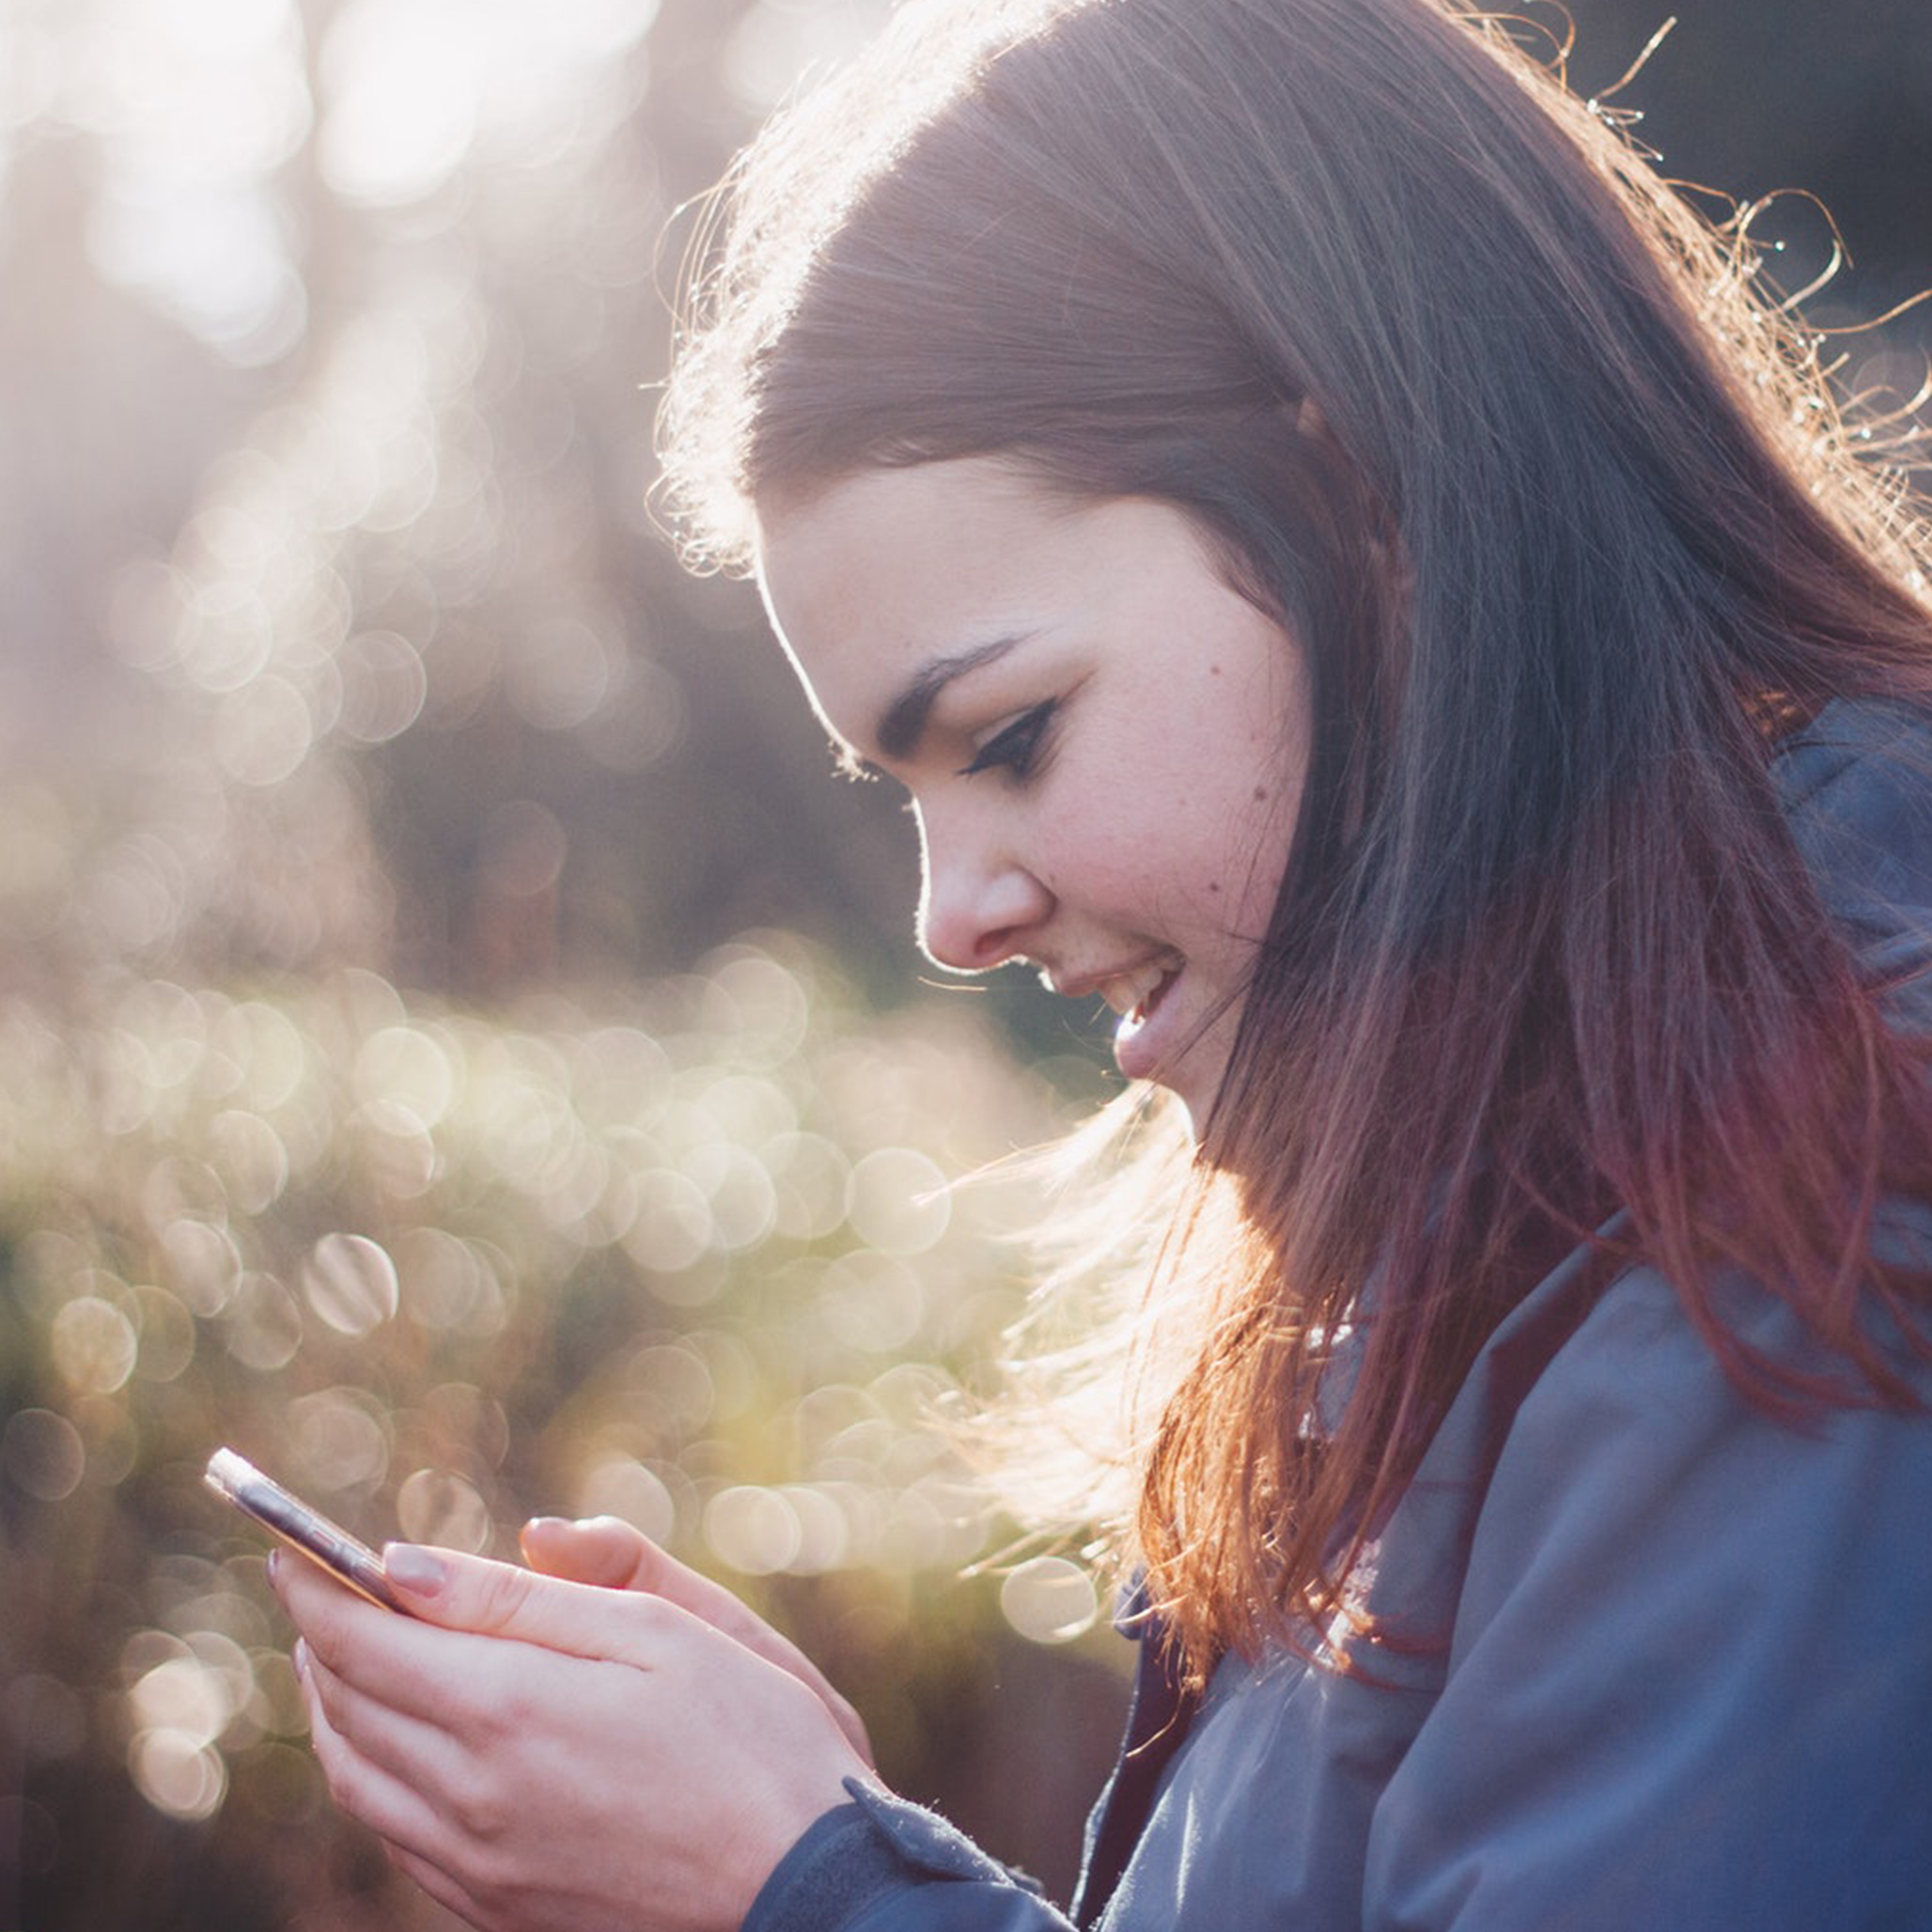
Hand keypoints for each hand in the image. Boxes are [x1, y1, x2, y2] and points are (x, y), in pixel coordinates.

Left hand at [273, 1543, 871, 1931]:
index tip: (288, 1543)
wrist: (807, 1891)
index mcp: (509, 1710)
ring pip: (355, 1778)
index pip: (363, 1639)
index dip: (314, 1586)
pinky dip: (367, 1774)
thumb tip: (405, 1564)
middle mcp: (470, 1796)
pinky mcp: (495, 1910)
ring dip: (333, 1707)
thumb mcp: (658, 1631)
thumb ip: (528, 1595)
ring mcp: (477, 1866)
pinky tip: (396, 1744)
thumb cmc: (754, 1739)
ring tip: (342, 1656)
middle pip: (345, 1706)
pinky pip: (393, 1836)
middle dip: (320, 1637)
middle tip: (315, 1588)